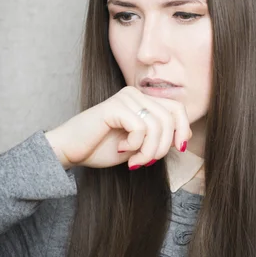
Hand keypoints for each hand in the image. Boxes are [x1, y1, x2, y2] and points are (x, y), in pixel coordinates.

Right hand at [44, 86, 192, 169]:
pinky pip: (139, 128)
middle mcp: (135, 94)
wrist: (70, 151)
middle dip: (163, 146)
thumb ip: (158, 136)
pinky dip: (134, 145)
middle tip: (147, 162)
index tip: (179, 149)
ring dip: (148, 151)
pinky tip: (121, 149)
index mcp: (143, 100)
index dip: (183, 129)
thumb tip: (184, 136)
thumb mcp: (139, 144)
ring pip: (157, 125)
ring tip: (135, 161)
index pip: (177, 108)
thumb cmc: (101, 147)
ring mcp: (125, 98)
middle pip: (170, 118)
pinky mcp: (114, 107)